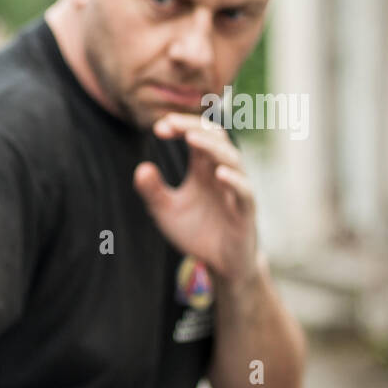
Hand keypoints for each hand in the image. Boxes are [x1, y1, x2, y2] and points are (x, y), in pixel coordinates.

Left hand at [134, 113, 258, 284]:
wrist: (220, 264)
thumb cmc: (196, 231)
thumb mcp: (166, 211)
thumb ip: (152, 191)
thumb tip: (140, 168)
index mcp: (204, 169)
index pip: (197, 135)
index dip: (180, 127)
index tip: (158, 127)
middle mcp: (222, 173)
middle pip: (215, 139)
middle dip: (193, 128)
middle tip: (169, 123)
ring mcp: (236, 191)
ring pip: (232, 160)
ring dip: (212, 147)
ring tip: (191, 138)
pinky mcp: (246, 212)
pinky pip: (245, 192)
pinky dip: (235, 181)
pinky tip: (220, 173)